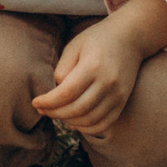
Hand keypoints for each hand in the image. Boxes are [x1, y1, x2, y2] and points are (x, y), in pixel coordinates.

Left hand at [31, 13, 148, 139]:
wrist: (131, 38)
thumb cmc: (97, 39)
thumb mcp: (74, 46)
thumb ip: (63, 69)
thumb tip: (56, 93)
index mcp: (93, 66)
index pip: (66, 93)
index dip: (48, 102)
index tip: (35, 103)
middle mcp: (108, 83)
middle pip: (77, 109)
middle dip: (54, 113)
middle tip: (42, 110)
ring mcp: (118, 95)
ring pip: (89, 120)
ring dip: (69, 121)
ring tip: (56, 114)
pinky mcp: (123, 102)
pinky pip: (103, 124)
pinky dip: (86, 128)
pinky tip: (74, 121)